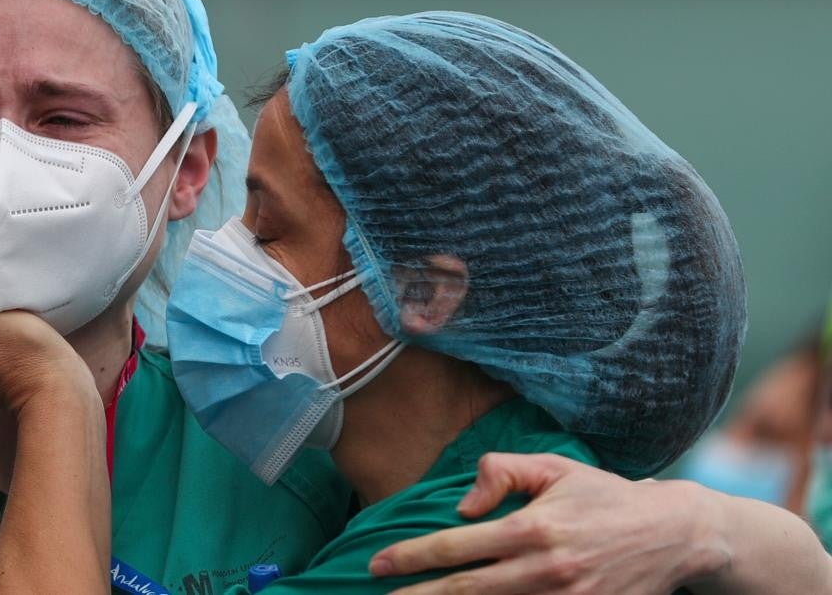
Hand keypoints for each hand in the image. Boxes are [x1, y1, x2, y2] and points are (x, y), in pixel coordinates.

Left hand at [369, 453, 729, 594]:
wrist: (674, 534)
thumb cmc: (603, 496)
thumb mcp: (553, 468)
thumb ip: (500, 473)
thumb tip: (462, 506)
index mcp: (533, 528)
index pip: (457, 545)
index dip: (411, 558)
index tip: (377, 565)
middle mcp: (546, 569)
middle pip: (467, 591)